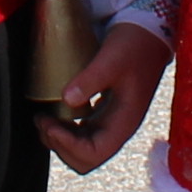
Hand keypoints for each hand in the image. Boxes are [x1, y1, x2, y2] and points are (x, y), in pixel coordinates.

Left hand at [40, 19, 172, 174]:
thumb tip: (66, 99)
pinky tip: (55, 113)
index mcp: (124, 122)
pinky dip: (66, 131)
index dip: (68, 146)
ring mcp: (112, 121)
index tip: (51, 125)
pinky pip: (83, 134)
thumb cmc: (133, 44)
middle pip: (86, 159)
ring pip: (83, 149)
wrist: (148, 32)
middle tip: (43, 122)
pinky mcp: (105, 112)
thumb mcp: (111, 59)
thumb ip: (90, 80)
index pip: (94, 154)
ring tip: (43, 119)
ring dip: (60, 141)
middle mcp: (118, 127)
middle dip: (60, 146)